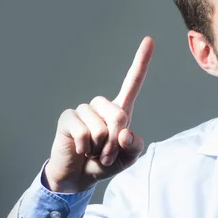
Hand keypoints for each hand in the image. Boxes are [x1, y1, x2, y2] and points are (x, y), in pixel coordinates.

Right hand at [44, 36, 154, 192]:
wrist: (78, 177)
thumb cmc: (105, 163)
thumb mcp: (128, 158)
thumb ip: (134, 146)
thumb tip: (124, 133)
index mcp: (120, 110)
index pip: (133, 82)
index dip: (141, 62)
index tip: (149, 40)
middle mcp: (102, 106)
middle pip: (119, 115)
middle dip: (115, 141)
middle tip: (107, 153)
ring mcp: (84, 110)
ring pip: (101, 127)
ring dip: (99, 147)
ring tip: (93, 151)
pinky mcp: (68, 118)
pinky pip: (83, 132)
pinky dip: (84, 147)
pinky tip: (80, 150)